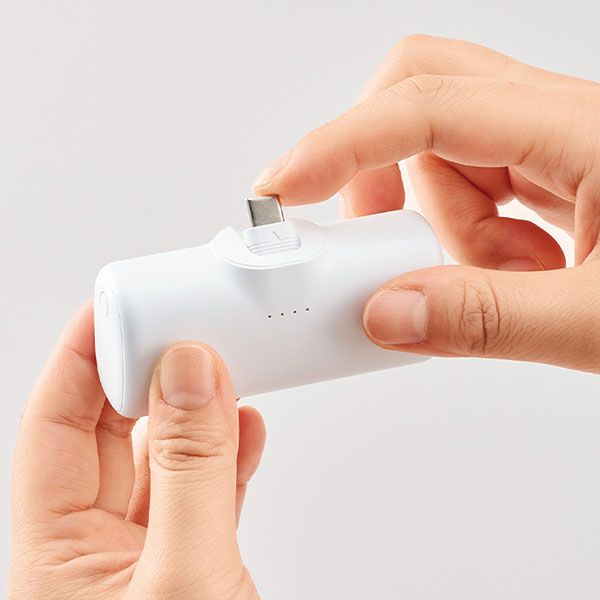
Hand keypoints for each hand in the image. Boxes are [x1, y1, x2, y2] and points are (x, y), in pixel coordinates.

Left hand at [9, 301, 264, 598]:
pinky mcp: (197, 565)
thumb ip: (191, 472)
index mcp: (58, 557)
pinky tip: (244, 427)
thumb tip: (190, 377)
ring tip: (221, 371)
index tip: (119, 310)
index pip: (55, 429)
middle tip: (176, 329)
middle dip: (145, 375)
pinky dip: (228, 454)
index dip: (82, 359)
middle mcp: (96, 553)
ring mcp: (149, 559)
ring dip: (196, 413)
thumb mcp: (184, 577)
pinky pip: (206, 491)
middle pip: (110, 433)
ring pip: (165, 459)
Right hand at [253, 35, 599, 372]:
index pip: (426, 107)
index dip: (341, 145)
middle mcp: (560, 123)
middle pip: (423, 91)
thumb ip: (489, 320)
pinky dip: (465, 237)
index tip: (285, 189)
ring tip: (501, 282)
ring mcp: (553, 148)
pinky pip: (472, 190)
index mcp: (585, 134)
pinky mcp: (549, 180)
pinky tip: (514, 274)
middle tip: (369, 231)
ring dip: (441, 225)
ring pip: (443, 156)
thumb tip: (386, 315)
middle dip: (376, 163)